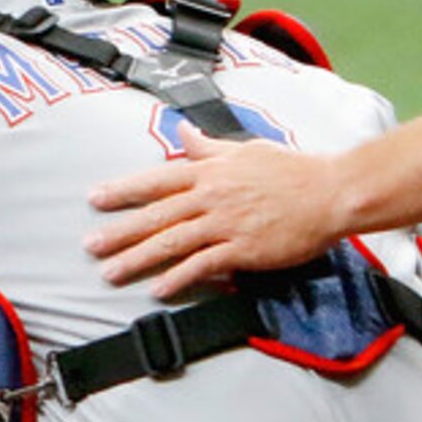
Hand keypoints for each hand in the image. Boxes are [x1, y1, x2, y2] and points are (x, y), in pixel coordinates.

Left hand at [83, 130, 346, 299]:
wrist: (332, 192)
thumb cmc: (292, 169)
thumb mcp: (246, 149)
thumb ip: (209, 148)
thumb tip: (183, 132)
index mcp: (210, 171)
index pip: (156, 179)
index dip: (123, 190)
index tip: (95, 199)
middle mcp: (212, 195)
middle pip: (156, 215)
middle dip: (119, 232)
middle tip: (90, 246)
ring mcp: (226, 223)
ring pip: (172, 241)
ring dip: (139, 258)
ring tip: (111, 272)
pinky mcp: (244, 249)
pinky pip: (204, 265)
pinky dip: (179, 278)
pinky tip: (159, 289)